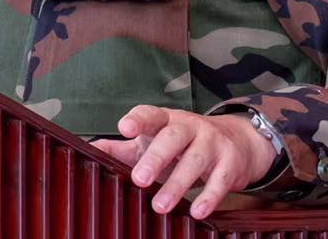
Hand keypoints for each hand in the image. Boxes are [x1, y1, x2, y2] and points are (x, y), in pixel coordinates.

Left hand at [89, 105, 280, 219]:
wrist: (238, 141)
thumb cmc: (184, 143)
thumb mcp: (153, 140)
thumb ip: (122, 149)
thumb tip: (89, 151)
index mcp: (166, 120)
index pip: (150, 115)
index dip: (137, 120)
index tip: (123, 128)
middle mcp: (190, 126)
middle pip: (172, 137)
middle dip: (156, 157)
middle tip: (139, 179)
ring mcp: (212, 143)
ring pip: (195, 160)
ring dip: (178, 184)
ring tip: (161, 206)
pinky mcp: (230, 164)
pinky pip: (220, 181)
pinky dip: (209, 197)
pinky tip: (197, 211)